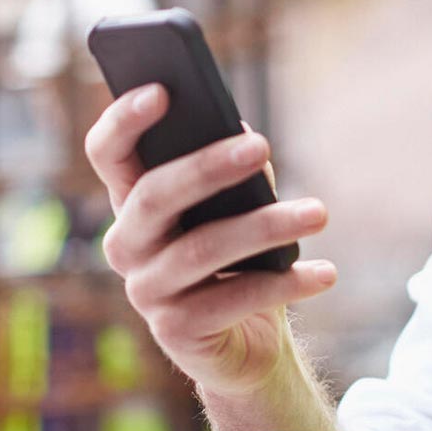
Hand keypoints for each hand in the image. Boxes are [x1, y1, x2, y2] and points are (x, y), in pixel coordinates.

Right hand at [87, 84, 337, 399]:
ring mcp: (145, 291)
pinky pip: (232, 300)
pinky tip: (323, 272)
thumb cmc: (239, 256)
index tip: (162, 89)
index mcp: (131, 200)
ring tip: (318, 213)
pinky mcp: (175, 332)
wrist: (246, 340)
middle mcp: (126, 244)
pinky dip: (283, 284)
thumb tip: (244, 137)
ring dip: (265, 226)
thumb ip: (231, 168)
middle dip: (208, 167)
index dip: (124, 120)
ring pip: (200, 248)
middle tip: (261, 146)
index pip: (107, 152)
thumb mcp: (234, 205)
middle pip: (154, 195)